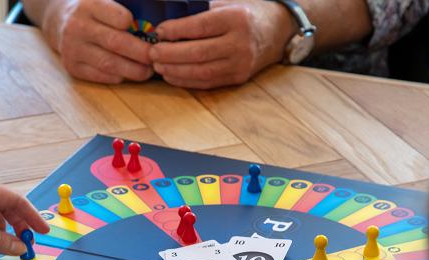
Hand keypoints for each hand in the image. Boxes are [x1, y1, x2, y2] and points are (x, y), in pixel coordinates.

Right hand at [42, 0, 153, 83]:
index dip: (135, 26)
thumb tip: (153, 25)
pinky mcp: (72, 67)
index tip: (149, 31)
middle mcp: (77, 26)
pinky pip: (100, 76)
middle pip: (116, 43)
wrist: (58, 21)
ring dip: (133, 70)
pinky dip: (118, 77)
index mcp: (89, 5)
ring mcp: (72, 49)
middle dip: (141, 53)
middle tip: (155, 57)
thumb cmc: (92, 10)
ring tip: (147, 71)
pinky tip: (128, 74)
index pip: (118, 17)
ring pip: (109, 64)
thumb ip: (124, 7)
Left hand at [150, 0, 293, 88]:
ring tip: (157, 65)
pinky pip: (208, 82)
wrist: (277, 31)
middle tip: (151, 53)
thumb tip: (167, 19)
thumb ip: (201, 10)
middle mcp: (240, 43)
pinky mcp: (238, 78)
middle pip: (199, 53)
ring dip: (175, 70)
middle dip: (171, 54)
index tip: (159, 31)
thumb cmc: (246, 13)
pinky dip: (186, 80)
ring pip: (202, 72)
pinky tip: (171, 75)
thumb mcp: (227, 3)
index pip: (201, 27)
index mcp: (237, 19)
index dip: (177, 31)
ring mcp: (240, 63)